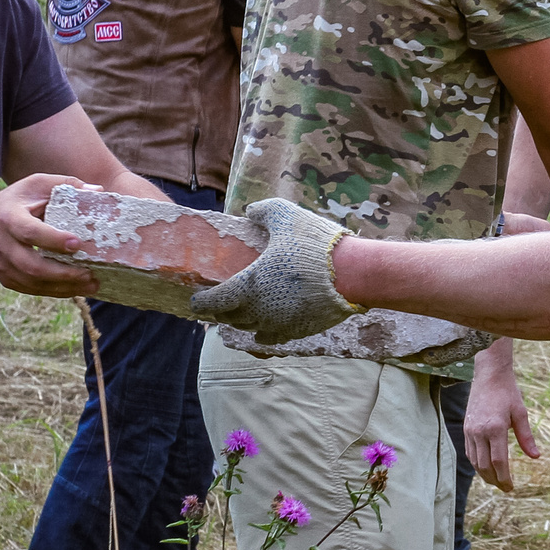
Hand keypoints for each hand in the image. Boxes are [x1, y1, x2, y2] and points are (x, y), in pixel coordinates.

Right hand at [0, 173, 98, 296]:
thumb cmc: (14, 202)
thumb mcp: (35, 185)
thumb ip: (65, 184)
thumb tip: (98, 191)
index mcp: (9, 218)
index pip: (30, 232)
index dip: (53, 240)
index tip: (77, 244)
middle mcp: (2, 244)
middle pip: (32, 266)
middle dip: (63, 273)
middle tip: (90, 272)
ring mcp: (2, 265)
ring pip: (33, 283)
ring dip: (64, 287)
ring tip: (92, 283)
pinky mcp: (7, 279)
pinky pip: (32, 290)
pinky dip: (57, 291)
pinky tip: (78, 288)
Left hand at [189, 197, 356, 342]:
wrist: (353, 274)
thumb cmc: (314, 244)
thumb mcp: (285, 215)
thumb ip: (263, 211)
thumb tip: (250, 211)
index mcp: (246, 286)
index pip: (210, 303)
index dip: (200, 302)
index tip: (197, 298)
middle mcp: (257, 311)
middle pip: (228, 318)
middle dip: (221, 310)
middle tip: (221, 300)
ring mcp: (277, 325)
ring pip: (249, 330)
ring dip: (243, 321)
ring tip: (244, 311)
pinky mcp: (297, 332)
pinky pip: (272, 338)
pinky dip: (265, 332)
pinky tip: (268, 324)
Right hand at [463, 345, 540, 493]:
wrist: (489, 375)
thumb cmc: (508, 392)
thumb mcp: (521, 413)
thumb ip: (526, 437)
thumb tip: (536, 457)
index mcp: (495, 428)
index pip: (499, 461)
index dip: (504, 478)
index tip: (511, 487)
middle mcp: (479, 431)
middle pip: (484, 465)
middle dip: (494, 480)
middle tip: (505, 488)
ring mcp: (470, 430)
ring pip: (474, 461)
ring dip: (484, 474)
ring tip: (496, 481)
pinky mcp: (466, 428)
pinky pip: (469, 451)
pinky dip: (477, 463)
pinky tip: (485, 468)